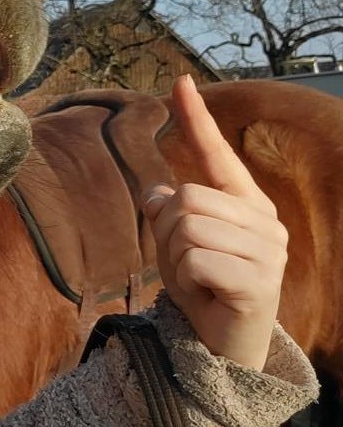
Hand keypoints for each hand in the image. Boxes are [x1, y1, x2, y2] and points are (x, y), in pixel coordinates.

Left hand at [142, 75, 286, 370]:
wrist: (221, 345)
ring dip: (175, 258)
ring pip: (187, 228)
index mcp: (246, 204)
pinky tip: (206, 295)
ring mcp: (268, 254)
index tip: (180, 81)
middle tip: (185, 264)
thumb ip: (170, 209)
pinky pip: (195, 262)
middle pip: (185, 198)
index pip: (217, 155)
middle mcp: (264, 223)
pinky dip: (186, 281)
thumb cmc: (203, 287)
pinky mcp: (259, 285)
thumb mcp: (177, 242)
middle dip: (168, 232)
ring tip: (196, 280)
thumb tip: (157, 192)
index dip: (196, 119)